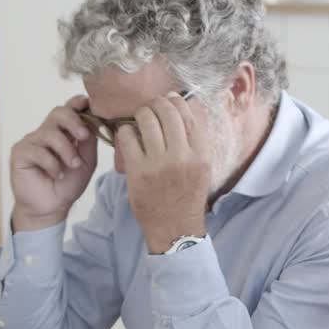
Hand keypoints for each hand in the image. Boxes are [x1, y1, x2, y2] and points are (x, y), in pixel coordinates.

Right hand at [9, 96, 98, 231]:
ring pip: (50, 133)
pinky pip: (38, 151)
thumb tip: (95, 122)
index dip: (78, 103)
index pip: (69, 108)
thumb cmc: (68, 183)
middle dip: (74, 121)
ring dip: (66, 150)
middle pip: (58, 113)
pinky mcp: (19, 152)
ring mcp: (31, 141)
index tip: (88, 105)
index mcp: (62, 131)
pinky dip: (52, 164)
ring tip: (73, 165)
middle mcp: (46, 132)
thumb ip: (89, 142)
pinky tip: (58, 175)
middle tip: (84, 136)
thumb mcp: (86, 161)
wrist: (51, 207)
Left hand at [115, 94, 209, 252]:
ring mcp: (159, 164)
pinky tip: (129, 137)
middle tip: (151, 109)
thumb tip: (188, 106)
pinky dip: (126, 132)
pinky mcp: (138, 171)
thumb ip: (197, 140)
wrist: (174, 227)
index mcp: (201, 154)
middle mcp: (182, 156)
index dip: (176, 101)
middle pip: (167, 111)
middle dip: (156, 104)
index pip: (189, 114)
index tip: (169, 100)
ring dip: (141, 114)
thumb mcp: (202, 168)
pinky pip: (127, 136)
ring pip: (146, 119)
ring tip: (140, 120)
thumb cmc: (187, 196)